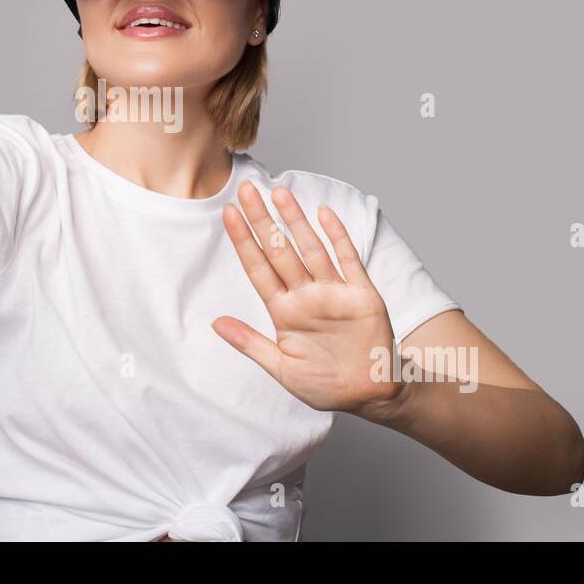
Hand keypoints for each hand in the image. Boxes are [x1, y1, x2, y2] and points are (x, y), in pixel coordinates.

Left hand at [213, 180, 400, 412]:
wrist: (369, 395)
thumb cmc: (325, 385)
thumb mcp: (281, 368)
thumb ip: (250, 343)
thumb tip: (215, 324)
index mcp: (284, 312)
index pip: (258, 269)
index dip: (243, 241)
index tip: (228, 214)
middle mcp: (306, 296)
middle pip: (280, 251)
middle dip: (262, 220)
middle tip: (246, 189)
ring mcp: (333, 293)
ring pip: (310, 249)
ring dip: (295, 221)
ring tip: (279, 193)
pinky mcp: (362, 295)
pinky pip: (348, 261)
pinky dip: (338, 237)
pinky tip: (324, 214)